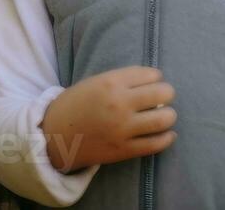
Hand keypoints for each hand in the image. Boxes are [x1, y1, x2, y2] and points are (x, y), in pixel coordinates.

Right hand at [39, 66, 176, 171]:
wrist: (55, 135)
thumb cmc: (77, 104)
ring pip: (164, 119)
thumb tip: (155, 81)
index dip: (156, 77)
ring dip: (169, 116)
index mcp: (111, 82)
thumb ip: (123, 80)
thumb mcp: (96, 82)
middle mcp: (119, 104)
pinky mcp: (124, 150)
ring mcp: (122, 128)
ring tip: (165, 115)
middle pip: (163, 94)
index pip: (151, 74)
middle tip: (163, 97)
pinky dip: (167, 138)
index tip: (154, 81)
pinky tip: (167, 134)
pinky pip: (155, 144)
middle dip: (167, 94)